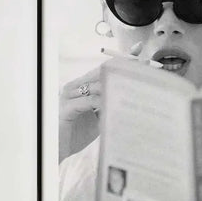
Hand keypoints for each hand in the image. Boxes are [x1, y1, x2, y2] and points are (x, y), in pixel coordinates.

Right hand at [59, 42, 145, 162]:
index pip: (104, 68)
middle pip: (102, 72)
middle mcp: (75, 87)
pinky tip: (115, 102)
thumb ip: (109, 107)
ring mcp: (69, 96)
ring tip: (135, 84)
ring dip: (115, 84)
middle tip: (144, 67)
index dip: (122, 59)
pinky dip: (101, 101)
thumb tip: (132, 99)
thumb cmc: (76, 134)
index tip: (139, 50)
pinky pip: (87, 101)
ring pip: (95, 84)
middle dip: (124, 69)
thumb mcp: (97, 118)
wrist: (58, 150)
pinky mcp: (66, 108)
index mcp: (82, 86)